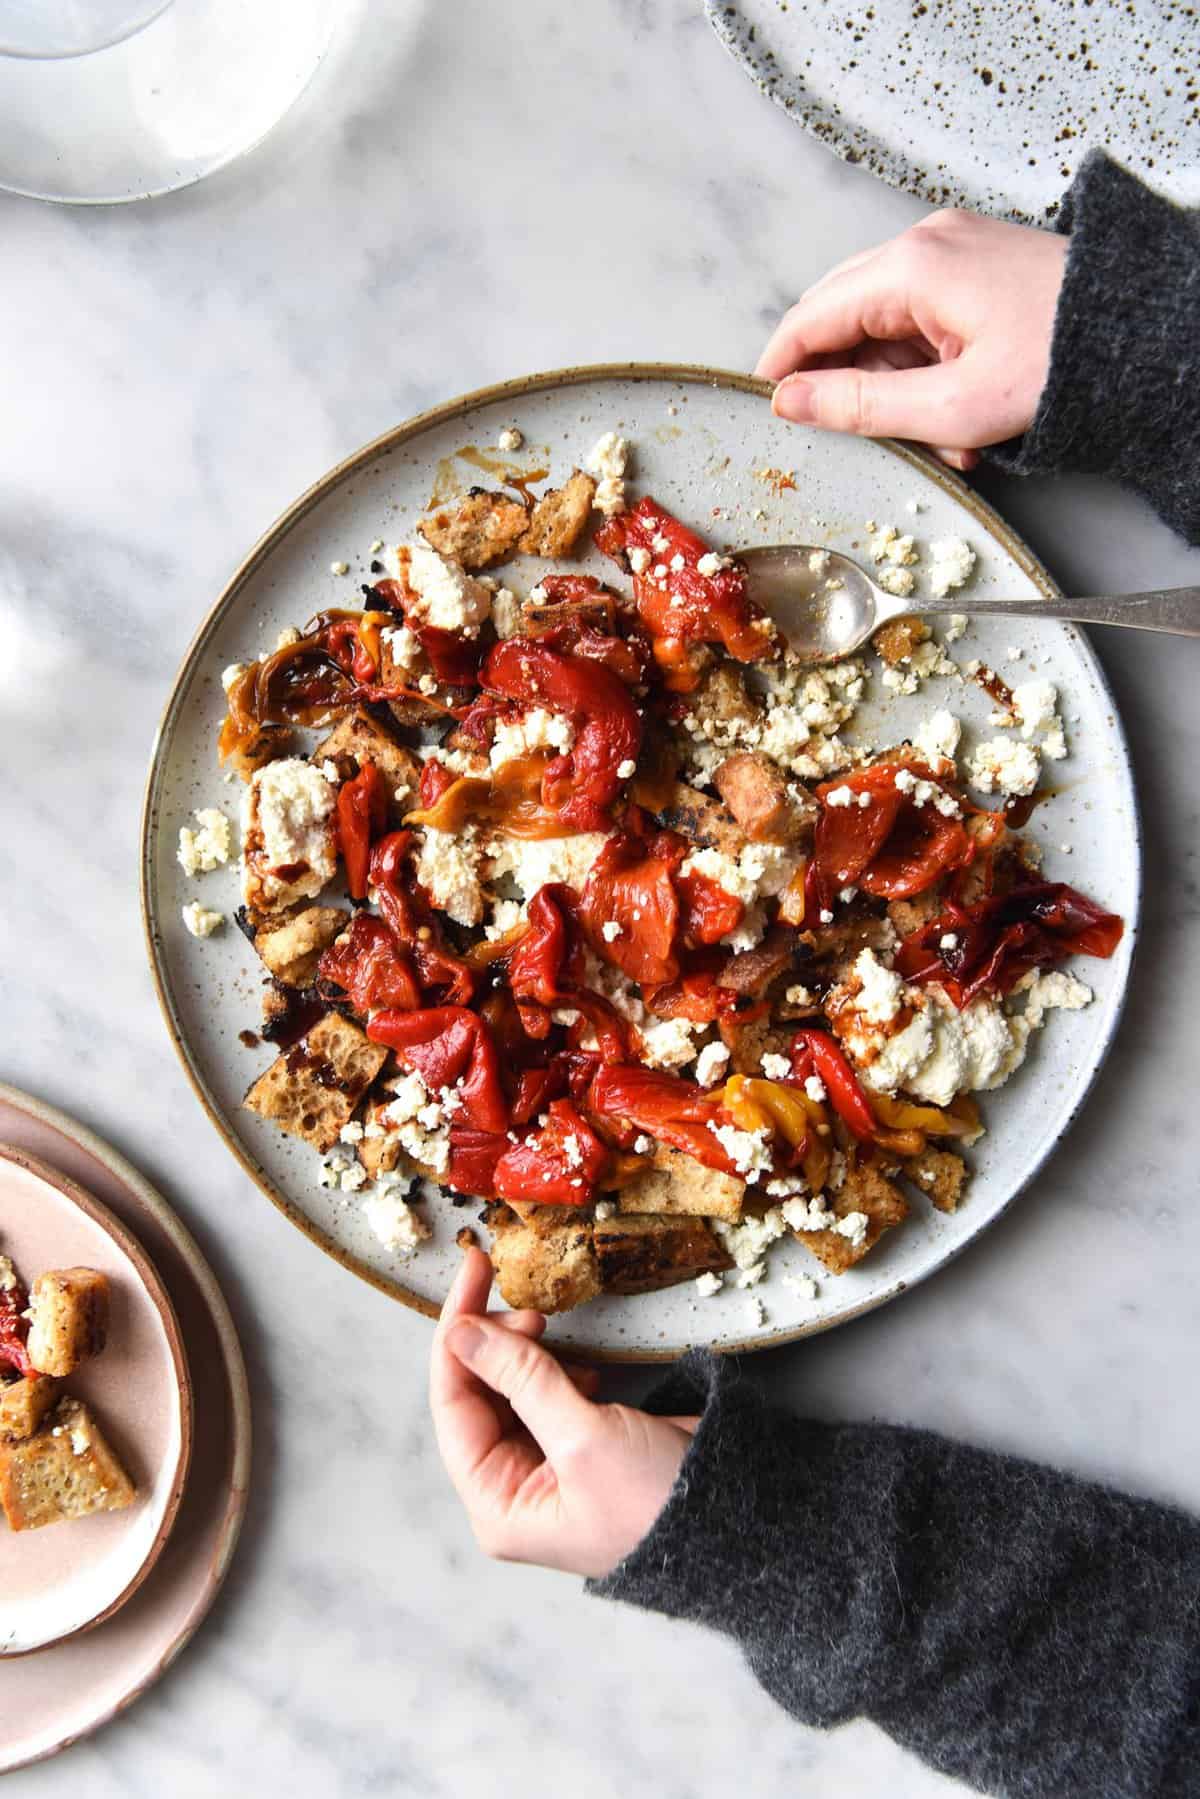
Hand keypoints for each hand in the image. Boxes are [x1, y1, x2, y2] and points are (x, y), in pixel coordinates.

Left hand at [430, 1246, 697, 1578]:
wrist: (738, 1526)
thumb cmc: (656, 1505)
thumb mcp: (584, 1438)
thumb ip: (521, 1379)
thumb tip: (463, 1333)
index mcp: (497, 1504)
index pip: (452, 1405)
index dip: (458, 1334)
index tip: (472, 1273)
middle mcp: (513, 1488)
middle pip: (477, 1394)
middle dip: (497, 1343)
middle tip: (529, 1308)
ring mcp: (547, 1468)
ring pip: (511, 1389)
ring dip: (526, 1353)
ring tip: (553, 1331)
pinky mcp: (581, 1449)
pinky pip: (547, 1395)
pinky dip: (557, 1369)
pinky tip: (581, 1368)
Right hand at [756, 208, 1067, 470]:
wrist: (1145, 338)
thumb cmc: (1061, 365)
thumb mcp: (951, 406)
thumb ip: (860, 407)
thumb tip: (792, 401)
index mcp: (909, 268)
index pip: (811, 317)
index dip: (781, 368)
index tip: (764, 408)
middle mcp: (925, 245)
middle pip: (844, 318)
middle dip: (849, 385)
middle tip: (859, 438)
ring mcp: (954, 251)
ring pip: (886, 327)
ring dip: (898, 389)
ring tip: (944, 441)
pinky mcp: (978, 268)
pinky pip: (925, 322)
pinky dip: (929, 372)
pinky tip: (961, 416)